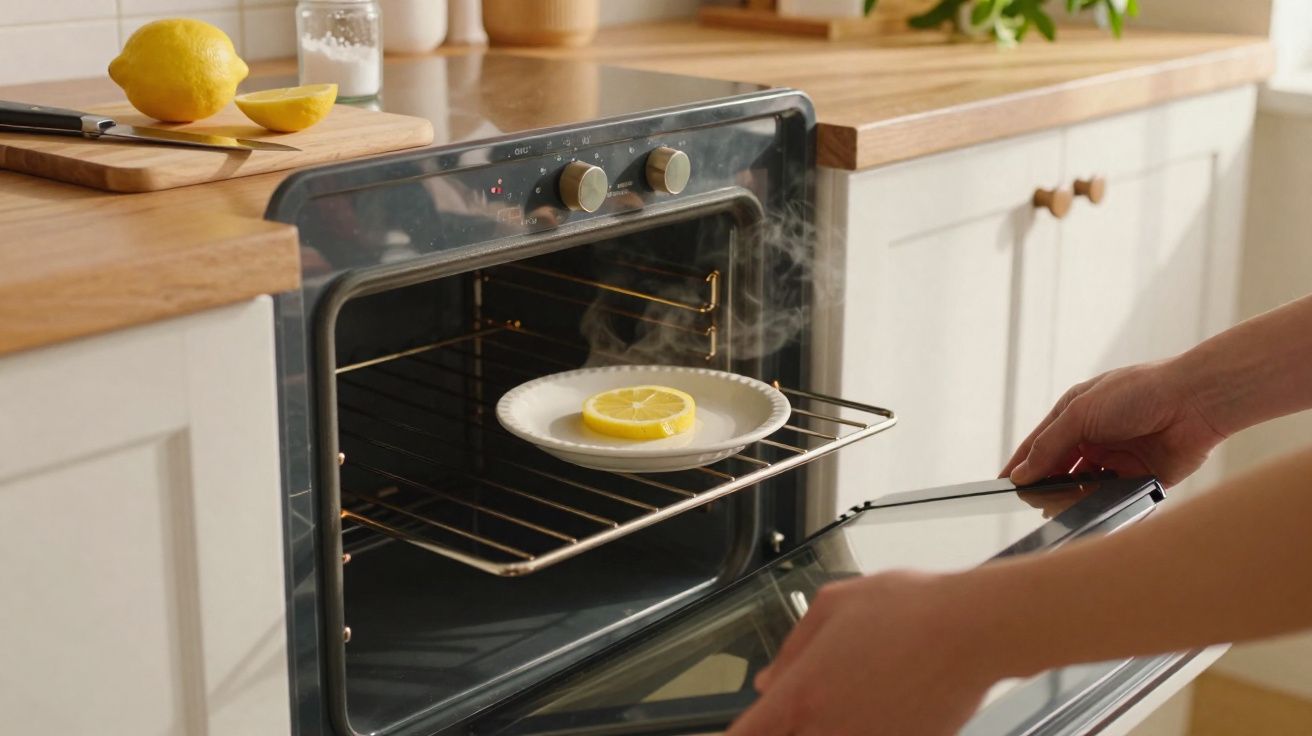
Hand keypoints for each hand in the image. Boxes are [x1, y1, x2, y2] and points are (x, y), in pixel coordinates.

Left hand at [727, 572, 996, 735]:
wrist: (972, 630)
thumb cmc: (907, 608)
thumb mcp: (832, 605)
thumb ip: (792, 649)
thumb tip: (767, 682)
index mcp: (803, 693)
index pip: (750, 734)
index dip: (740, 734)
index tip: (743, 729)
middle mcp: (830, 729)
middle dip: (792, 725)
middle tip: (815, 697)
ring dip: (829, 725)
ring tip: (857, 691)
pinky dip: (867, 726)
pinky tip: (883, 701)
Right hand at [1002, 360, 1226, 487]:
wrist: (1195, 401)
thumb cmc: (1139, 392)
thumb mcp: (1081, 412)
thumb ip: (1049, 445)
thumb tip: (1021, 473)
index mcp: (1076, 415)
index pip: (1039, 444)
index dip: (1021, 465)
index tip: (1002, 486)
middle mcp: (1095, 437)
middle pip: (1060, 469)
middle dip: (1047, 484)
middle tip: (1033, 502)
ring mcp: (1118, 459)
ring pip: (1085, 486)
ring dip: (1074, 496)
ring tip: (1062, 506)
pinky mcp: (1142, 478)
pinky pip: (1117, 497)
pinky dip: (1104, 504)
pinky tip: (1094, 509)